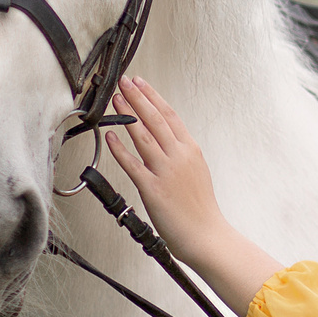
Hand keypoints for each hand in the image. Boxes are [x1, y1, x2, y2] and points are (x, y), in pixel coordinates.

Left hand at [104, 77, 225, 264]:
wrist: (206, 235)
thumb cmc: (201, 210)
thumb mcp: (197, 172)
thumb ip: (181, 155)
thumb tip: (167, 142)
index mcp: (191, 151)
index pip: (170, 115)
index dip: (153, 97)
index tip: (141, 83)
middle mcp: (179, 156)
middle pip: (155, 119)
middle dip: (138, 97)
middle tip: (124, 81)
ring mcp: (166, 171)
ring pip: (144, 135)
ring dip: (128, 115)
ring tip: (116, 99)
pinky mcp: (153, 188)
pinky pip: (133, 164)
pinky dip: (120, 148)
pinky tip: (111, 136)